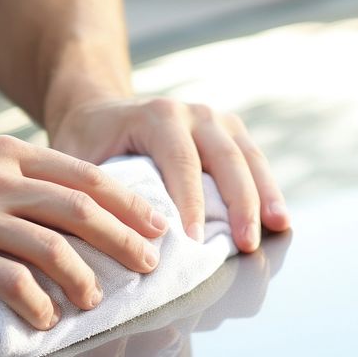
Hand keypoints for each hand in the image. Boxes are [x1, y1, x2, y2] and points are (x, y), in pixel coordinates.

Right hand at [0, 134, 166, 329]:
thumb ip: (16, 173)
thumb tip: (65, 199)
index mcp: (7, 156)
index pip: (83, 175)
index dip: (126, 201)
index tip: (154, 222)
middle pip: (78, 209)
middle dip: (123, 238)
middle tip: (148, 263)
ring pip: (50, 247)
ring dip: (83, 277)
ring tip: (96, 300)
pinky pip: (8, 281)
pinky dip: (36, 303)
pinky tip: (45, 318)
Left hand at [50, 97, 290, 251]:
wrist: (98, 111)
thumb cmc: (86, 142)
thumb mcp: (77, 159)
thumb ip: (93, 190)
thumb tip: (106, 238)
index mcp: (157, 116)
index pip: (181, 163)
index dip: (191, 204)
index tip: (194, 243)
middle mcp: (192, 112)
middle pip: (225, 158)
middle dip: (239, 204)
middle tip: (246, 245)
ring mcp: (216, 120)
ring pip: (248, 158)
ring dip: (265, 195)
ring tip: (278, 229)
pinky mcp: (229, 132)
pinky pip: (253, 161)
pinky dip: (268, 190)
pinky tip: (279, 220)